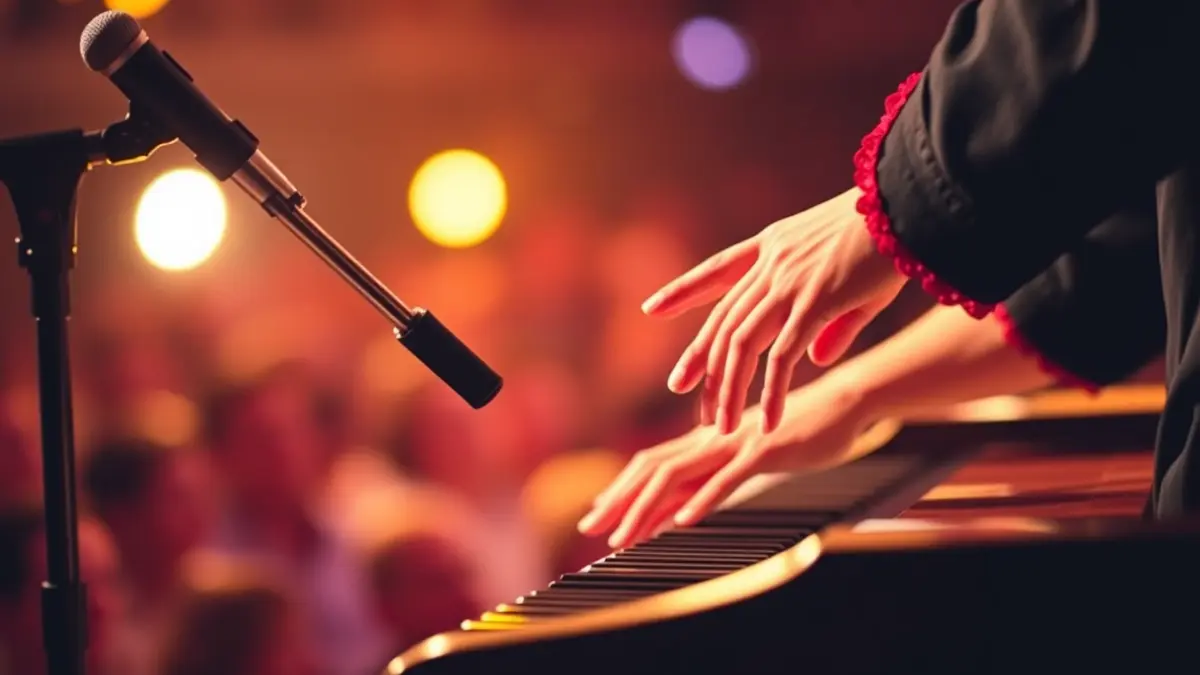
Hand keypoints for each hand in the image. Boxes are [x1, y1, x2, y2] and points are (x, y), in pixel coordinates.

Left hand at [577, 375, 873, 549]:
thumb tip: (696, 495)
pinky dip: (704, 500)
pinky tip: (685, 522)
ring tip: (625, 539)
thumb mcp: (752, 452)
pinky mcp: (764, 452)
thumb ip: (722, 469)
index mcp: (708, 439)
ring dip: (647, 510)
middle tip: (591, 528)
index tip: (598, 513)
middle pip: (652, 469)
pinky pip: (727, 478)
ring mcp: (735, 444)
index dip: (621, 487)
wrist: (844, 402)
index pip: (651, 463)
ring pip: (678, 477)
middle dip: (618, 500)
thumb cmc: (800, 430)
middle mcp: (713, 439)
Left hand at [643, 188, 904, 435]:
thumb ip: (832, 323)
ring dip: (729, 390)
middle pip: (723, 320)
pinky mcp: (814, 302)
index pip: (717, 271)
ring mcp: (789, 282)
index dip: (684, 290)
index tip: (652, 308)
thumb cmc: (892, 236)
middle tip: (682, 392)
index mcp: (773, 246)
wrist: (912, 204)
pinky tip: (767, 423)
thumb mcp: (853, 281)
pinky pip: (781, 358)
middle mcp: (772, 263)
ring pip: (741, 345)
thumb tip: (815, 360)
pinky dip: (771, 394)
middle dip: (699, 360)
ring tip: (720, 427)